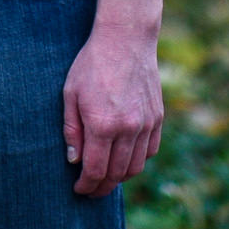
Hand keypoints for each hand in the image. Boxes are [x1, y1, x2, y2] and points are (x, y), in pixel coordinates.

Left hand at [62, 22, 163, 197]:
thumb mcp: (70, 93)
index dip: (86, 185)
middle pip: (116, 174)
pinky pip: (149, 151)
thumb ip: (71, 130)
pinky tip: (125, 157)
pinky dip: (137, 161)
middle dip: (101, 187)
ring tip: (107, 176)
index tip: (79, 189)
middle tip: (91, 189)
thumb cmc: (92, 63)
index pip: (95, 170)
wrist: (126, 39)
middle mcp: (127, 129)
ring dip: (120, 177)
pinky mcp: (158, 118)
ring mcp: (146, 125)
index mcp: (102, 124)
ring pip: (135, 167)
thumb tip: (74, 161)